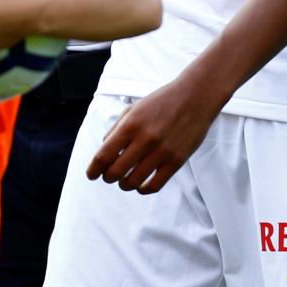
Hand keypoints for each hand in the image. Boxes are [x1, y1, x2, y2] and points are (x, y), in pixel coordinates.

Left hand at [86, 76, 224, 193]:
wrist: (195, 96)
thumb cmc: (162, 102)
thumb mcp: (134, 109)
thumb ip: (116, 129)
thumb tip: (103, 152)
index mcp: (131, 124)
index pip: (103, 156)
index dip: (93, 169)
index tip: (91, 175)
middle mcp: (145, 139)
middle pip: (116, 172)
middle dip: (108, 178)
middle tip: (109, 176)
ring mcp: (162, 151)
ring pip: (133, 182)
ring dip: (124, 184)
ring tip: (124, 181)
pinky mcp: (177, 161)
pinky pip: (154, 185)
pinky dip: (143, 189)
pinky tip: (141, 185)